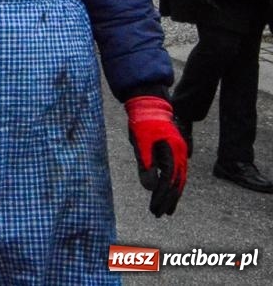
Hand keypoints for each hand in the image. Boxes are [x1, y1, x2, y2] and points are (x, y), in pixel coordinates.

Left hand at [126, 95, 186, 216]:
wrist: (148, 104)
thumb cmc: (142, 123)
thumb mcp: (140, 144)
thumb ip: (145, 165)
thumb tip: (150, 189)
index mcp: (173, 152)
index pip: (169, 181)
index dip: (162, 197)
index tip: (155, 209)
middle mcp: (180, 154)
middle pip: (177, 183)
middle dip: (168, 200)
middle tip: (160, 214)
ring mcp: (179, 152)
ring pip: (179, 179)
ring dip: (172, 195)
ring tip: (167, 210)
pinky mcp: (175, 151)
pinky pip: (177, 172)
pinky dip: (174, 184)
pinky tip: (169, 192)